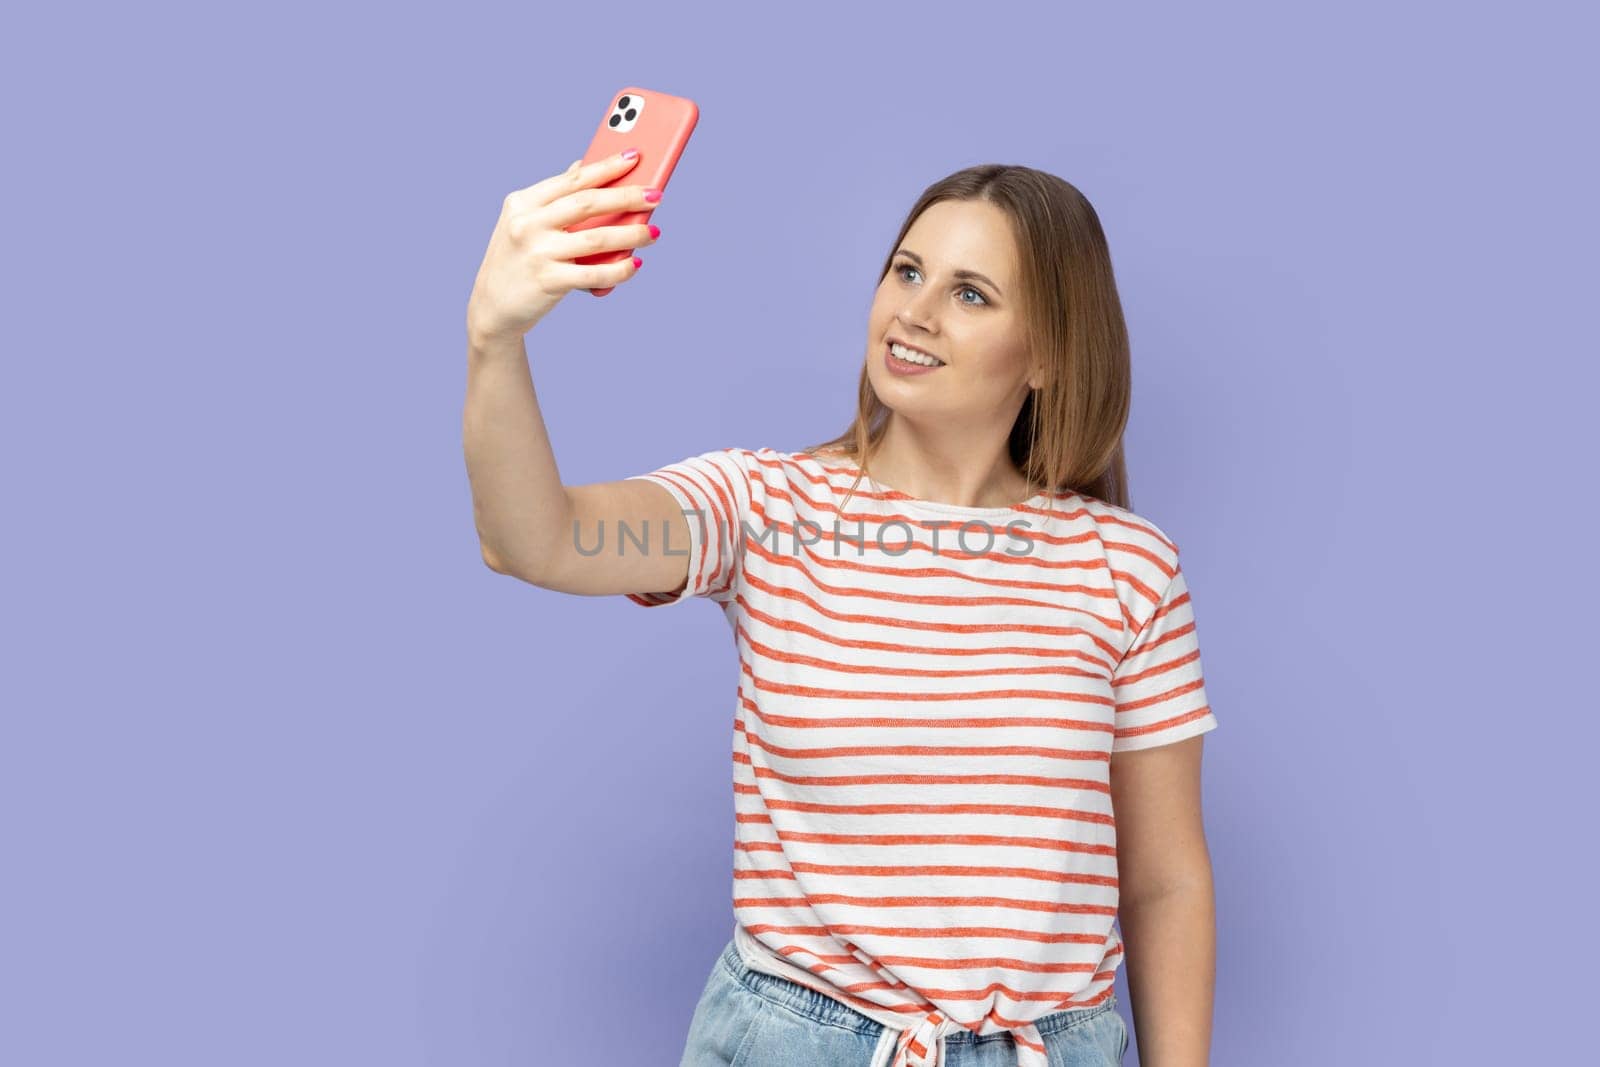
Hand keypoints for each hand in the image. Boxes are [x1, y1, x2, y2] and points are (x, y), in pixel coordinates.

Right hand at [466, 152, 660, 343]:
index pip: (572, 179)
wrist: (492, 308)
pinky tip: (635, 265)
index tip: (634, 157)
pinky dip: (620, 269)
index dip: (606, 167)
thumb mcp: (524, 223)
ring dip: (631, 234)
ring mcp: (537, 252)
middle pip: (587, 202)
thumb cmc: (518, 261)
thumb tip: (583, 166)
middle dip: (626, 196)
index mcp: (523, 203)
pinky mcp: (548, 281)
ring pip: (597, 237)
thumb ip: (553, 198)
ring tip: (654, 233)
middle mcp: (527, 224)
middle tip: (656, 195)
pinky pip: (594, 272)